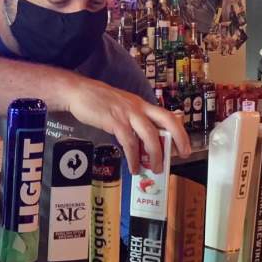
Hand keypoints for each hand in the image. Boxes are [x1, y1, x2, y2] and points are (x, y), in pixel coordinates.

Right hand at [57, 75, 189, 173]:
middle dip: (178, 138)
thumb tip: (143, 142)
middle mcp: (138, 107)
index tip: (184, 146)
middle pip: (166, 120)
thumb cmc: (98, 102)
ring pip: (150, 134)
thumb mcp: (122, 108)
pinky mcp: (114, 121)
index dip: (179, 130)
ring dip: (156, 154)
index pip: (167, 115)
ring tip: (156, 169)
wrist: (77, 92)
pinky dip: (133, 157)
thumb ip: (133, 121)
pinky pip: (129, 142)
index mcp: (141, 104)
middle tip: (183, 154)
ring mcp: (127, 113)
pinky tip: (134, 167)